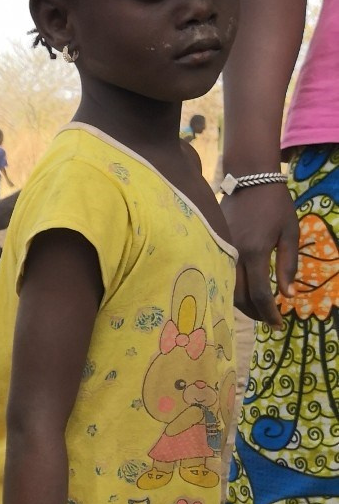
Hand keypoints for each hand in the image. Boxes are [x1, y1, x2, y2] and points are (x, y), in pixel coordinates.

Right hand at [222, 181, 298, 328]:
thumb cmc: (275, 204)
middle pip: (240, 297)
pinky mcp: (214, 246)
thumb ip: (288, 265)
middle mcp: (235, 255)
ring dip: (242, 304)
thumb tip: (288, 295)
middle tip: (269, 319)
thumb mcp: (290, 232)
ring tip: (257, 309)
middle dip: (256, 313)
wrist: (249, 179)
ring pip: (226, 289)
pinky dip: (231, 290)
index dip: (270, 313)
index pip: (260, 293)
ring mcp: (221, 251)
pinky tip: (242, 292)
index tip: (279, 324)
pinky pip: (220, 276)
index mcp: (255, 252)